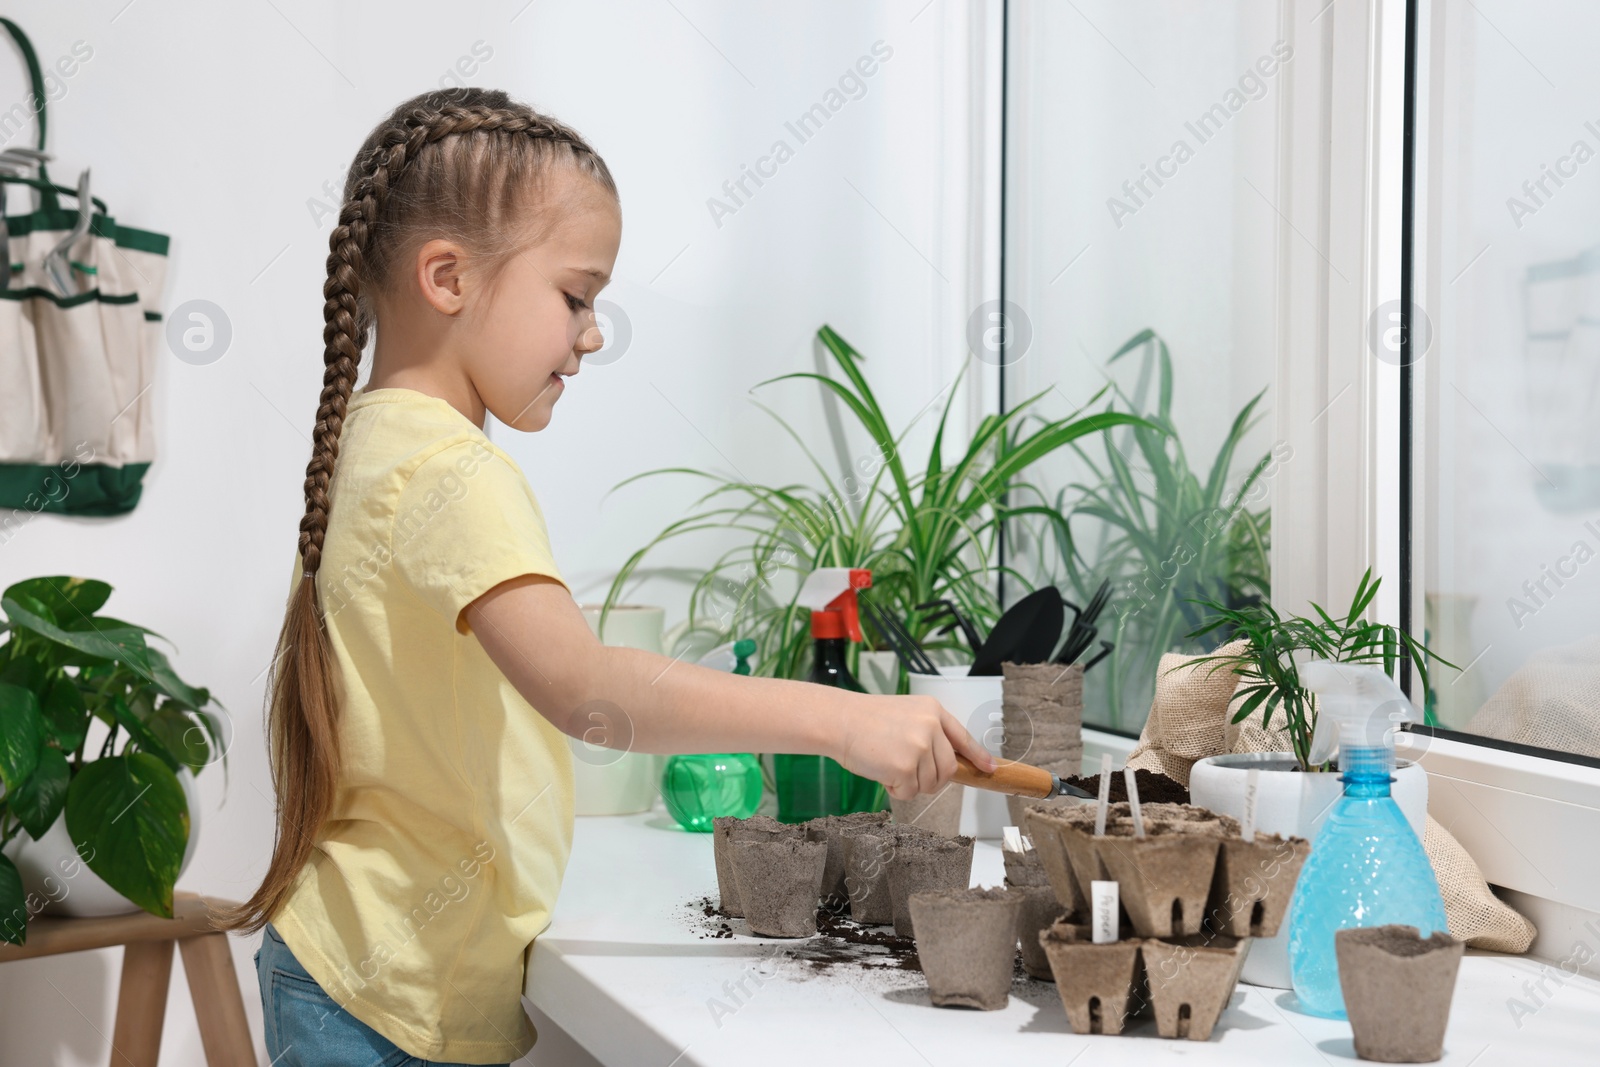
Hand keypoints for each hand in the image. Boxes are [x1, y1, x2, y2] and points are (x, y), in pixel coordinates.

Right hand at [835, 694, 996, 799]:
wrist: (839, 720)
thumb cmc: (865, 720)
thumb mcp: (905, 714)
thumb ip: (928, 733)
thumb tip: (944, 763)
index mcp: (933, 711)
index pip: (962, 737)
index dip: (977, 756)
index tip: (989, 768)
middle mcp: (931, 726)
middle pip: (947, 770)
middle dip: (931, 779)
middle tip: (907, 772)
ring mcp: (920, 746)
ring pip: (929, 784)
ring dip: (909, 783)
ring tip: (887, 763)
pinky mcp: (905, 766)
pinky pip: (909, 792)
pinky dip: (895, 789)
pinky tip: (880, 770)